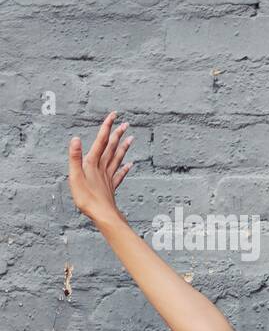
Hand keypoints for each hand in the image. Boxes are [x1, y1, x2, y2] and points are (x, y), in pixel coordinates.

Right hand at [67, 111, 133, 225]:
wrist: (103, 215)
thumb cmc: (87, 198)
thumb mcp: (75, 177)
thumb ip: (75, 157)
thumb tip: (76, 139)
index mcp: (93, 163)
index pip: (101, 141)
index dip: (106, 127)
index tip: (113, 116)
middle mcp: (102, 168)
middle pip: (111, 148)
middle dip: (117, 134)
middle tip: (125, 123)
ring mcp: (108, 177)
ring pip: (117, 158)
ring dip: (123, 147)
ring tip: (131, 138)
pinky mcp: (111, 187)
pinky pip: (119, 175)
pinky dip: (125, 168)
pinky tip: (130, 164)